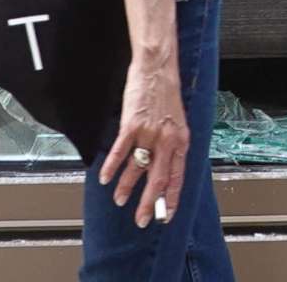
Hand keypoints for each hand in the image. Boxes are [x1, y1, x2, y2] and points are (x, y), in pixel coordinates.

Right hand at [99, 55, 187, 227]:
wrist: (158, 68)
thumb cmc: (166, 93)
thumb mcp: (176, 121)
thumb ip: (170, 145)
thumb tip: (161, 169)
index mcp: (181, 140)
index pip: (178, 176)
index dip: (172, 198)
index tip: (167, 215)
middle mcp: (167, 139)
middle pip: (158, 178)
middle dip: (150, 203)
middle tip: (142, 219)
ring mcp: (149, 132)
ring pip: (137, 168)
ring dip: (127, 187)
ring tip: (120, 200)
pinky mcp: (132, 124)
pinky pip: (120, 151)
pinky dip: (112, 167)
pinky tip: (105, 178)